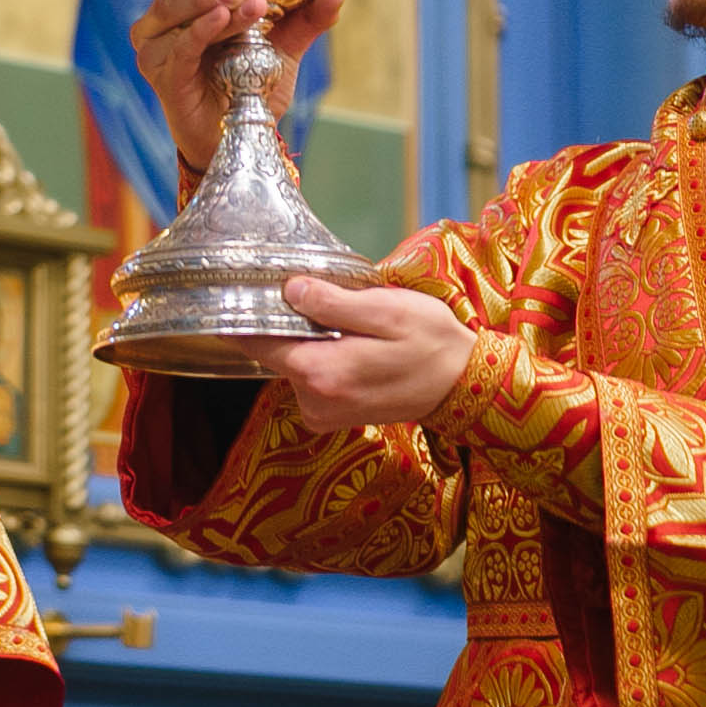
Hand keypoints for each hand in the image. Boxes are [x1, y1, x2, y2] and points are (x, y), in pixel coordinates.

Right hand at [125, 0, 343, 170]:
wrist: (241, 138)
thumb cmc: (249, 85)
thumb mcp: (282, 45)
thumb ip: (305, 17)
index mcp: (177, 8)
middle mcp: (157, 26)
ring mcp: (155, 52)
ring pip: (176, 15)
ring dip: (211, 4)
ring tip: (246, 2)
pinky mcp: (164, 77)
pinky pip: (183, 46)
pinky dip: (204, 30)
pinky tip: (225, 19)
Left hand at [232, 280, 477, 433]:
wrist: (464, 384)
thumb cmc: (430, 341)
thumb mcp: (386, 310)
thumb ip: (333, 303)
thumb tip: (290, 290)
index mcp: (320, 373)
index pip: (257, 344)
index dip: (246, 316)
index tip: (241, 290)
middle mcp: (313, 401)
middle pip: (275, 353)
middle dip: (287, 324)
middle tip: (315, 295)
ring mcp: (322, 413)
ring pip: (292, 364)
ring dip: (308, 341)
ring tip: (345, 323)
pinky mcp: (332, 416)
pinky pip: (310, 379)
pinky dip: (321, 358)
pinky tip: (349, 344)